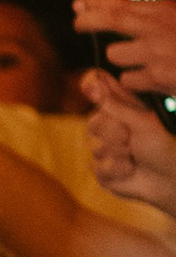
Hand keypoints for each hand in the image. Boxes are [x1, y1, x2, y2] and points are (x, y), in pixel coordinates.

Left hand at [74, 0, 175, 97]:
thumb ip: (163, 14)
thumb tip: (140, 8)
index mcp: (166, 11)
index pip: (123, 3)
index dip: (97, 3)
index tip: (78, 4)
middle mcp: (157, 28)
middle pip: (111, 22)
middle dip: (90, 21)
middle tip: (79, 23)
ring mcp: (155, 53)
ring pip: (116, 55)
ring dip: (123, 59)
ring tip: (139, 59)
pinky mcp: (158, 77)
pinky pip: (130, 80)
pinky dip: (136, 82)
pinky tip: (149, 80)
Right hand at [82, 72, 175, 215]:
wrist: (169, 177)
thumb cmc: (161, 145)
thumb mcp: (139, 119)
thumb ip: (112, 102)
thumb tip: (89, 80)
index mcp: (119, 110)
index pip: (97, 95)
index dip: (95, 94)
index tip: (96, 91)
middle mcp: (109, 128)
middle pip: (92, 123)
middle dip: (114, 132)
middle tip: (132, 137)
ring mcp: (104, 150)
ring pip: (95, 148)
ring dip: (120, 153)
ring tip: (136, 155)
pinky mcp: (102, 171)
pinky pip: (98, 167)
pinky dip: (118, 170)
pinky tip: (131, 170)